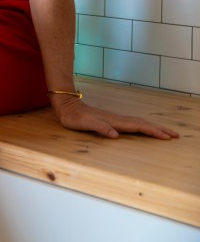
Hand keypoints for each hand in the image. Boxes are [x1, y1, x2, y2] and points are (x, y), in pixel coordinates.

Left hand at [52, 96, 179, 139]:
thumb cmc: (74, 117)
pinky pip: (133, 123)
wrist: (67, 106)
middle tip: (176, 135)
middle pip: (143, 123)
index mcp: (114, 121)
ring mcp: (115, 119)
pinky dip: (144, 126)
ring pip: (139, 123)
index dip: (153, 131)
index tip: (167, 137)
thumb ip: (100, 128)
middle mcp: (118, 119)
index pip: (138, 126)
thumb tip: (116, 135)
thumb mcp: (85, 124)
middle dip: (159, 129)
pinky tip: (145, 129)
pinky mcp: (112, 120)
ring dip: (154, 127)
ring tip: (166, 133)